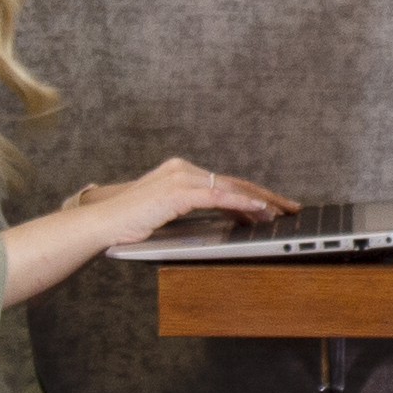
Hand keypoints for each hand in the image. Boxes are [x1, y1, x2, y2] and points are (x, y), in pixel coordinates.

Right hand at [68, 159, 292, 250]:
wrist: (102, 223)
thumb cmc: (129, 224)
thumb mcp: (167, 215)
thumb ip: (191, 212)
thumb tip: (223, 221)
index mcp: (182, 171)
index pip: (226, 182)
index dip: (253, 195)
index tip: (274, 206)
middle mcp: (184, 168)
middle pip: (235, 182)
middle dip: (266, 197)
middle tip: (290, 208)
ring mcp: (181, 177)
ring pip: (231, 188)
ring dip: (260, 202)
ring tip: (280, 214)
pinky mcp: (178, 191)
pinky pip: (218, 196)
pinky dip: (242, 203)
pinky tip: (259, 211)